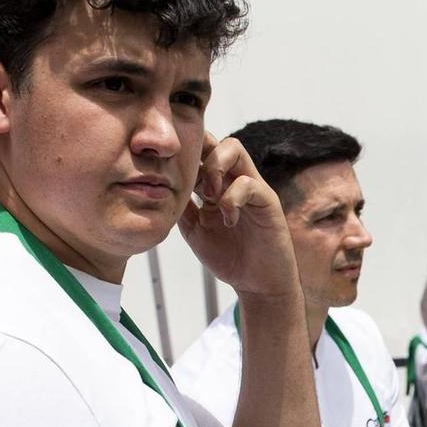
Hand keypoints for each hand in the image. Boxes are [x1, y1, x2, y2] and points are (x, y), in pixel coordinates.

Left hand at [176, 133, 294, 298]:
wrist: (257, 284)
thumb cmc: (229, 257)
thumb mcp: (194, 230)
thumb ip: (181, 206)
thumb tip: (159, 187)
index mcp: (217, 186)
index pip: (202, 152)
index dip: (186, 155)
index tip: (174, 176)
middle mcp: (234, 181)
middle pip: (217, 141)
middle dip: (200, 155)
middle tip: (194, 187)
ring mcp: (252, 188)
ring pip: (234, 149)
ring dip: (215, 168)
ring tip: (209, 197)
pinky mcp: (268, 202)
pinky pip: (249, 183)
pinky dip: (232, 198)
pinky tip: (227, 219)